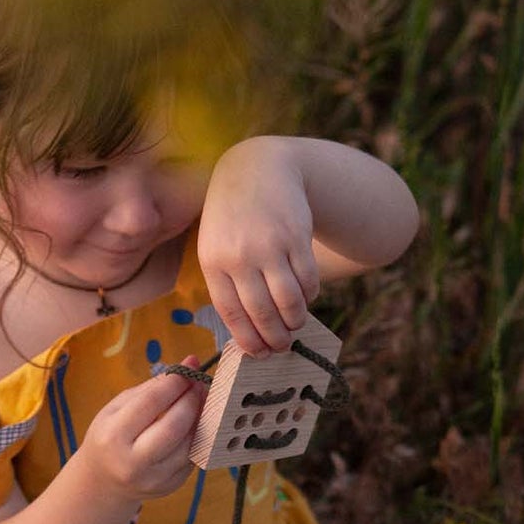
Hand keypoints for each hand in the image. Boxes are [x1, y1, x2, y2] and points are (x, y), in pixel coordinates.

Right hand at [80, 355, 208, 501]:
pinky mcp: (172, 486)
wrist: (103, 482)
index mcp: (113, 437)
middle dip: (192, 399)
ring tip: (203, 399)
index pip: (151, 403)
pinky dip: (199, 435)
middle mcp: (134, 462)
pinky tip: (198, 421)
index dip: (175, 382)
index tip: (190, 366)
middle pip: (175, 426)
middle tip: (200, 382)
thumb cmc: (110, 437)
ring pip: (190, 442)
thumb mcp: (116, 410)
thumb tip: (184, 369)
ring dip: (202, 417)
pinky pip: (193, 456)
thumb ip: (149, 390)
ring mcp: (155, 478)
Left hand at [197, 138, 320, 357]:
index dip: (249, 340)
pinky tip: (306, 296)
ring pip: (288, 301)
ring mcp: (269, 245)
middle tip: (283, 347)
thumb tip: (247, 333)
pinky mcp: (295, 237)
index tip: (260, 354)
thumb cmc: (234, 218)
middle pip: (262, 312)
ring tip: (296, 325)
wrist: (257, 168)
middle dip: (275, 338)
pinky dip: (310, 295)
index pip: (232, 314)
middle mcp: (239, 255)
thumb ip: (227, 283)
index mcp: (213, 262)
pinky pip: (308, 280)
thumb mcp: (216, 245)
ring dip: (295, 320)